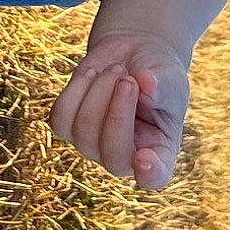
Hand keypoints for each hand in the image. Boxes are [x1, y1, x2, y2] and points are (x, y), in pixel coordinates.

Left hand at [49, 31, 190, 191]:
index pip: (155, 176)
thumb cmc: (159, 72)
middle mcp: (126, 157)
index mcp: (159, 151)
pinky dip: (75, 89)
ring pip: (83, 132)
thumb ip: (162, 85)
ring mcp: (94, 146)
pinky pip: (60, 117)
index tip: (144, 159)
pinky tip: (92, 73)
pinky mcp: (70, 128)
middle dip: (118, 112)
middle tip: (128, 79)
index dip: (148, 173)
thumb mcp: (170, 77)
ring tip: (116, 69)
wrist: (134, 54)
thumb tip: (146, 83)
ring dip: (98, 92)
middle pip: (112, 156)